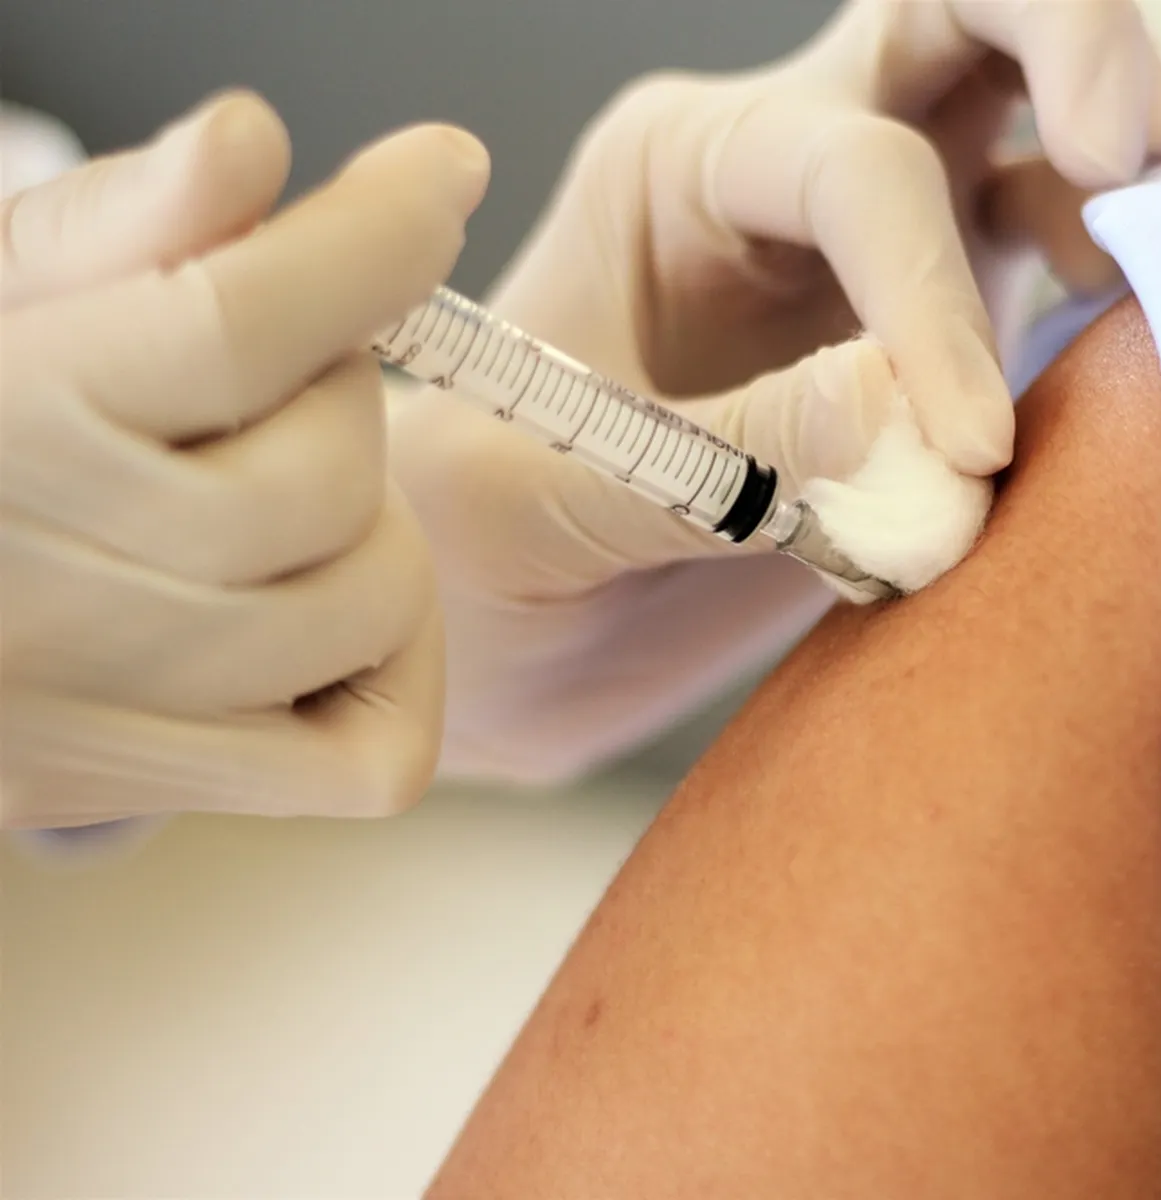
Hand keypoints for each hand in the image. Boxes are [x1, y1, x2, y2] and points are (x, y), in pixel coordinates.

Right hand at [0, 93, 487, 826]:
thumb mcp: (4, 294)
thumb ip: (126, 223)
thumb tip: (252, 144)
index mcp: (7, 423)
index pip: (242, 328)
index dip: (372, 239)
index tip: (441, 176)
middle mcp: (45, 585)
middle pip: (329, 476)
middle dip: (340, 402)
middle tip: (276, 387)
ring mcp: (99, 711)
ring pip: (372, 604)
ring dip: (372, 532)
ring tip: (275, 500)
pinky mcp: (147, 791)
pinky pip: (376, 756)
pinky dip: (390, 673)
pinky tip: (320, 618)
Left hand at [391, 0, 1160, 777]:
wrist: (503, 643)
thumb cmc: (476, 551)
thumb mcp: (543, 497)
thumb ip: (723, 459)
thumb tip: (914, 415)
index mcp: (674, 166)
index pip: (852, 172)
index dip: (932, 300)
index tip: (968, 451)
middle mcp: (786, 169)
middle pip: (957, 11)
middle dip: (1068, 40)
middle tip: (1126, 154)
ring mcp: (875, 243)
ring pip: (1031, 109)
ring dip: (1118, 159)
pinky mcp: (940, 329)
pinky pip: (1053, 250)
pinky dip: (1116, 273)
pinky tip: (1141, 331)